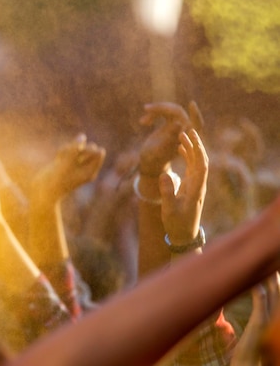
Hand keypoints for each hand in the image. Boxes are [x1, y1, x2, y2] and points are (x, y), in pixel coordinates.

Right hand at [31, 134, 105, 202]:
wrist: (41, 192)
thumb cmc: (56, 180)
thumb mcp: (66, 164)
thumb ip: (75, 149)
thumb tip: (82, 136)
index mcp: (90, 172)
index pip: (98, 152)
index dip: (88, 149)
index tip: (77, 154)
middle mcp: (84, 169)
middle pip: (88, 148)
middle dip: (77, 147)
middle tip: (67, 155)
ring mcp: (74, 166)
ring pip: (76, 148)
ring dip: (68, 149)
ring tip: (59, 157)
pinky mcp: (64, 163)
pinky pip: (67, 150)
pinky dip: (62, 151)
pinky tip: (56, 157)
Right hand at [139, 101, 202, 176]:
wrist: (150, 161)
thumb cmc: (154, 159)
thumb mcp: (160, 150)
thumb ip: (169, 138)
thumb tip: (178, 123)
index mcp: (187, 138)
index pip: (196, 123)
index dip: (195, 114)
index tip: (192, 104)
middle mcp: (184, 130)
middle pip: (178, 112)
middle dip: (162, 108)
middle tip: (146, 108)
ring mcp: (178, 126)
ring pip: (170, 110)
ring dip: (156, 110)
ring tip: (142, 118)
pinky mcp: (170, 123)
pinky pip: (164, 112)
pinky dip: (153, 114)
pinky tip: (142, 122)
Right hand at [159, 129, 207, 244]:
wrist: (184, 235)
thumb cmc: (177, 224)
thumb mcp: (170, 210)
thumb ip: (167, 192)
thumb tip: (165, 175)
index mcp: (196, 189)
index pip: (201, 166)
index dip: (197, 150)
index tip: (190, 137)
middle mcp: (199, 185)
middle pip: (202, 160)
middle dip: (196, 144)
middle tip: (188, 129)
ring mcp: (196, 185)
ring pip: (197, 162)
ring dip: (192, 148)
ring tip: (183, 135)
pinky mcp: (192, 186)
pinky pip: (192, 167)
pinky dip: (188, 155)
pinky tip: (181, 148)